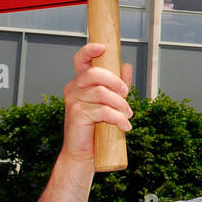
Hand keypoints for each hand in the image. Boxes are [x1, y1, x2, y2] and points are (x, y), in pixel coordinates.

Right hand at [61, 43, 132, 162]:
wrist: (83, 153)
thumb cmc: (96, 126)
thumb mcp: (110, 102)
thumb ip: (118, 85)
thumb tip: (127, 66)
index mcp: (80, 82)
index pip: (80, 60)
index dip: (89, 51)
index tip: (102, 47)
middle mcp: (73, 88)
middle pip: (95, 74)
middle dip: (116, 82)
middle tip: (127, 95)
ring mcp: (73, 101)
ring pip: (102, 93)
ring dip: (120, 104)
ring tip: (128, 115)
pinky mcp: (76, 114)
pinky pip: (102, 111)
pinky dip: (118, 118)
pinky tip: (125, 126)